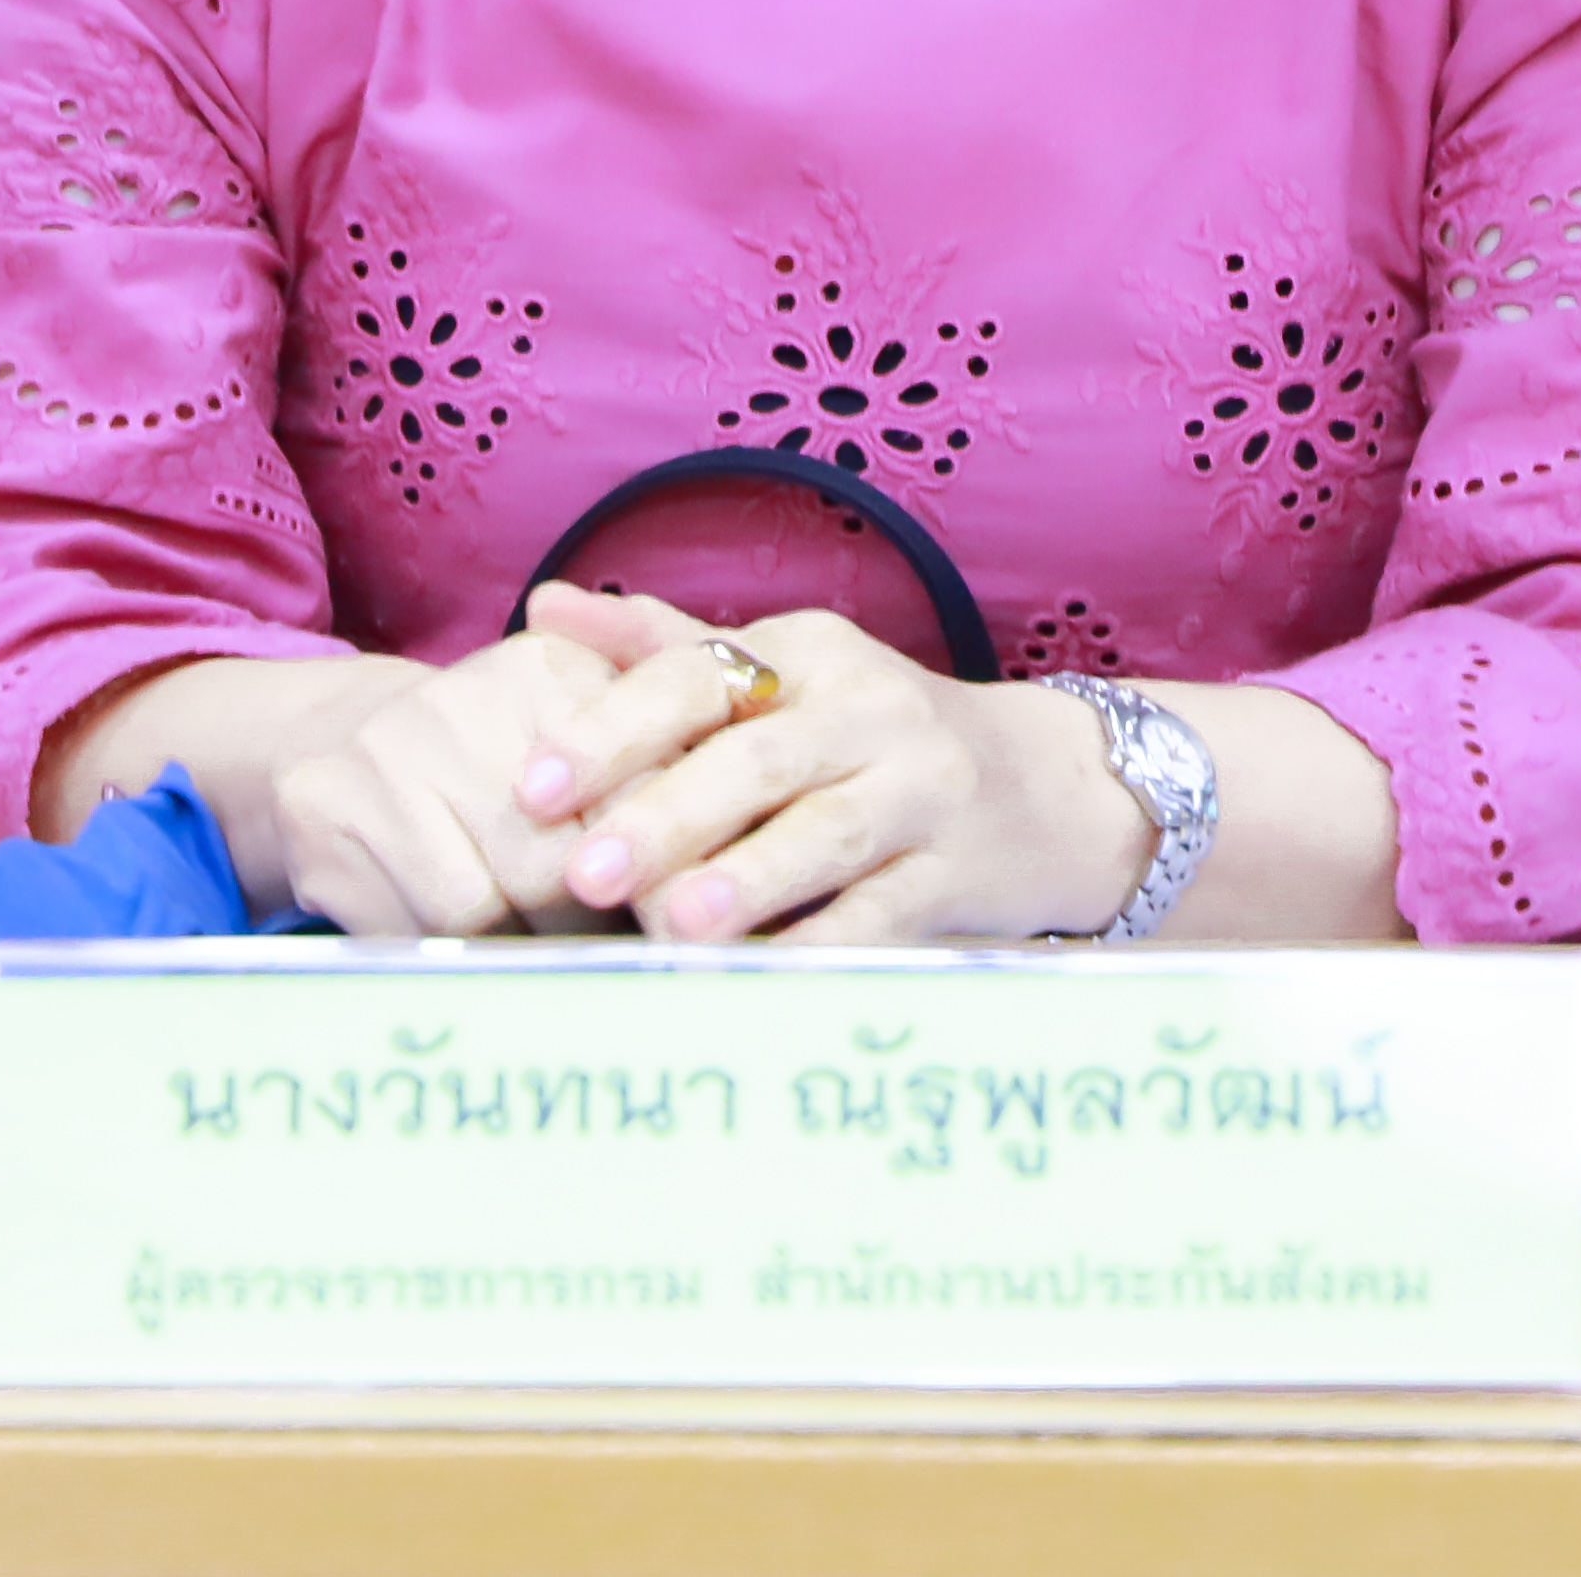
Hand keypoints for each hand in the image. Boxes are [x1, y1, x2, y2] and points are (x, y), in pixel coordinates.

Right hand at [265, 601, 656, 937]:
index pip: (633, 787)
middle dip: (592, 923)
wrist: (339, 740)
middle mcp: (461, 702)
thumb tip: (725, 895)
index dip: (662, 870)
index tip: (685, 925)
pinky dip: (456, 955)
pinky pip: (413, 926)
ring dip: (522, 949)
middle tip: (614, 951)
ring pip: (484, 905)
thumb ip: (662, 784)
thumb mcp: (585, 741)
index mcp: (550, 671)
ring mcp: (383, 757)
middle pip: (559, 863)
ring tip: (545, 951)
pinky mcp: (325, 817)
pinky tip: (475, 945)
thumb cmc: (495, 762)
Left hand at [513, 586, 1152, 942]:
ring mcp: (921, 792)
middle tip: (585, 871)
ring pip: (826, 835)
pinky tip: (764, 976)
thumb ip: (664, 648)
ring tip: (677, 923)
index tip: (535, 786)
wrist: (1045, 787)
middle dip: (667, 816)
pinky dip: (824, 947)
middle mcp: (868, 712)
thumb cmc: (873, 732)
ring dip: (749, 880)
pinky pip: (884, 916)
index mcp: (807, 655)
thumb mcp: (783, 671)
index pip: (697, 677)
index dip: (613, 730)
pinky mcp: (957, 872)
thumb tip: (547, 605)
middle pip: (758, 761)